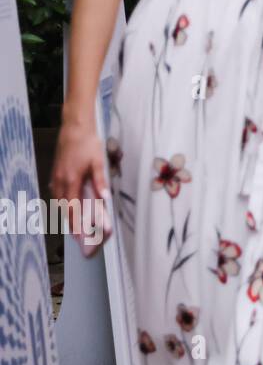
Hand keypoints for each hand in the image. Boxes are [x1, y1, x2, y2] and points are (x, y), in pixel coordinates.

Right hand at [50, 118, 109, 253]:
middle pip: (64, 208)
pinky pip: (57, 192)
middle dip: (70, 222)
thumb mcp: (98, 162)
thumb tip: (104, 199)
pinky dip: (62, 202)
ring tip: (74, 224)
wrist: (74, 128)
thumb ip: (100, 181)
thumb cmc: (88, 143)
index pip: (73, 208)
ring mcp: (56, 177)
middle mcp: (61, 181)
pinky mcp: (56, 172)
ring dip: (66, 213)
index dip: (76, 223)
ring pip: (59, 201)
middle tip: (78, 235)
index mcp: (71, 180)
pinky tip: (67, 205)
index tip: (79, 236)